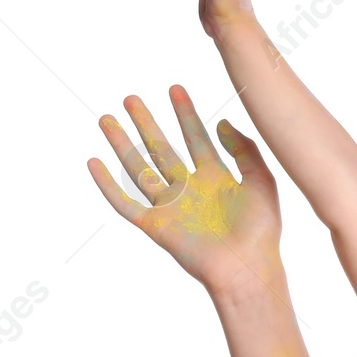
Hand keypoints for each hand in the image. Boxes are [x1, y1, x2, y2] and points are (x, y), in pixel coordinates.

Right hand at [87, 84, 282, 301]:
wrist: (247, 267)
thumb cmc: (261, 230)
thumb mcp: (262, 181)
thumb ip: (245, 151)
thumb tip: (222, 122)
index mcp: (215, 178)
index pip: (196, 138)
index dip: (186, 114)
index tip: (175, 89)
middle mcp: (190, 189)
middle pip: (162, 149)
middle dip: (147, 123)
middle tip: (131, 98)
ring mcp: (171, 207)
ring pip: (140, 169)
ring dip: (122, 145)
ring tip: (107, 119)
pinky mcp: (156, 226)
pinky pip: (126, 203)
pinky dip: (109, 185)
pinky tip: (94, 163)